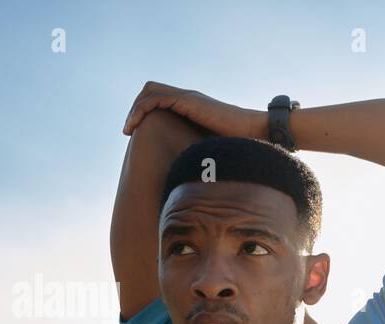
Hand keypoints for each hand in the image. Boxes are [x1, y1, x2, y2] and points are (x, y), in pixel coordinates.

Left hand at [123, 82, 263, 137]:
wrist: (255, 132)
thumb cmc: (239, 144)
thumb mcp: (211, 146)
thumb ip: (198, 149)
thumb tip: (188, 172)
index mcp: (192, 105)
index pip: (159, 98)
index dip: (144, 111)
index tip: (136, 132)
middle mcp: (188, 97)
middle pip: (150, 91)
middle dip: (135, 108)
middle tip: (129, 129)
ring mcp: (188, 96)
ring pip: (149, 92)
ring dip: (135, 109)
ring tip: (129, 128)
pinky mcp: (188, 100)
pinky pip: (155, 99)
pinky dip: (141, 110)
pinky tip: (135, 126)